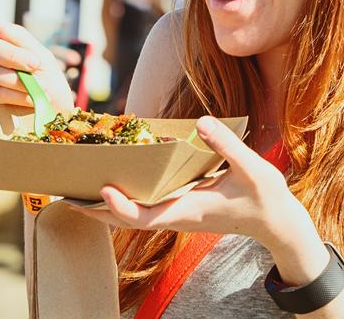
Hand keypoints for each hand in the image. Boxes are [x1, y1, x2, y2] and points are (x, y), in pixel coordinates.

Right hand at [0, 3, 74, 113]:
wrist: (55, 115)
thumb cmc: (49, 85)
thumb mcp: (43, 58)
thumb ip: (20, 39)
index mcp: (1, 44)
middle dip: (13, 55)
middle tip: (35, 64)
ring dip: (20, 79)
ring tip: (42, 87)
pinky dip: (18, 95)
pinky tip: (33, 99)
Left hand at [72, 116, 310, 252]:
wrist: (277, 222)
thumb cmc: (266, 197)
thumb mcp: (252, 167)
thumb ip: (226, 145)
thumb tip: (201, 122)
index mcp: (190, 209)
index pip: (145, 216)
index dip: (119, 207)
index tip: (101, 190)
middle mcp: (178, 217)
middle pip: (127, 222)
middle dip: (97, 211)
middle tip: (65, 197)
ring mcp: (179, 215)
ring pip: (133, 218)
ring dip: (105, 207)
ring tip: (77, 191)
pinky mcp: (182, 210)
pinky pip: (145, 209)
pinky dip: (123, 201)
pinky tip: (113, 184)